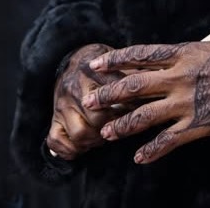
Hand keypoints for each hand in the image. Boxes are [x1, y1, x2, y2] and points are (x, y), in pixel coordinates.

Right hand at [45, 43, 128, 160]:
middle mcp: (73, 88)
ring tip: (104, 136)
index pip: (112, 97)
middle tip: (122, 127)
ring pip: (80, 133)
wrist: (74, 58)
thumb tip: (156, 87)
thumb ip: (136, 75)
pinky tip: (85, 145)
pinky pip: (56, 141)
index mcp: (91, 71)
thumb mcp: (119, 63)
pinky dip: (70, 150)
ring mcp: (61, 105)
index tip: (138, 112)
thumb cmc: (104, 65)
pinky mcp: (53, 119)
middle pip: (97, 119)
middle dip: (113, 127)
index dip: (128, 108)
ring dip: (95, 140)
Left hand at [84, 41, 209, 163]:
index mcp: (183, 53)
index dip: (115, 59)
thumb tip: (166, 57)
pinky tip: (139, 158)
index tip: (95, 65)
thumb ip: (187, 54)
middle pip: (133, 85)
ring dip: (122, 125)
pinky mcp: (197, 125)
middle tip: (88, 101)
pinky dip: (152, 151)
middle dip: (108, 94)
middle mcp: (179, 77)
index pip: (140, 55)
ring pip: (144, 115)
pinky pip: (168, 140)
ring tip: (107, 133)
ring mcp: (186, 102)